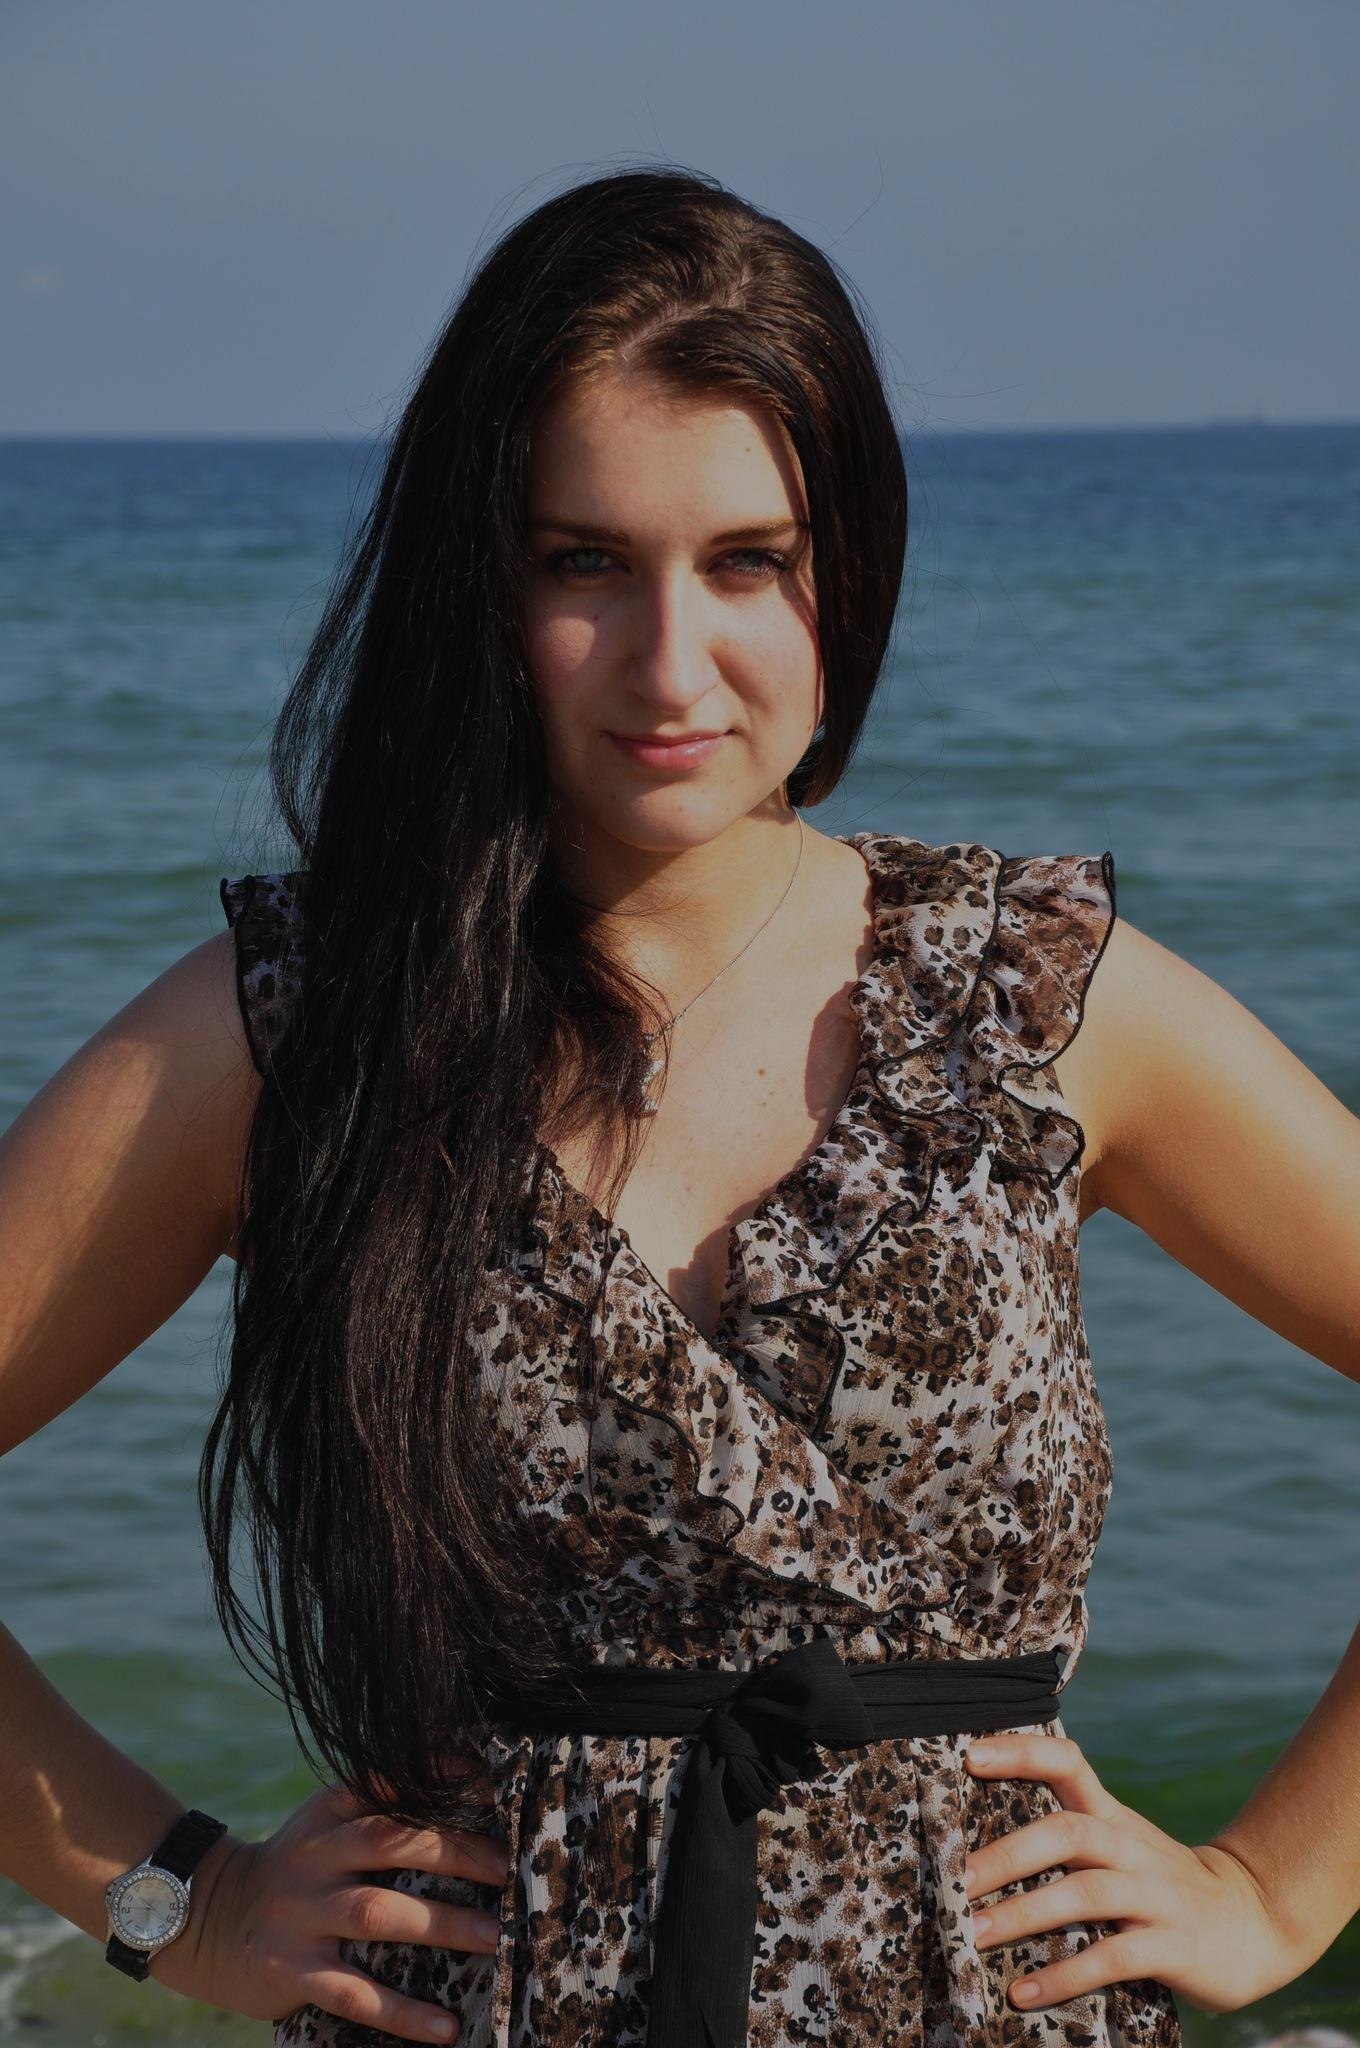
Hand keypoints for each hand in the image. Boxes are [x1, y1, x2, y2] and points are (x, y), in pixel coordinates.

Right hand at [154, 1763, 510, 2043]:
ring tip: (496, 1939)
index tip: (496, 1787)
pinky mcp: (291, 1969)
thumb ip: (383, 1801)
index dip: (442, 1780)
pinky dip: (402, 2012)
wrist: (208, 1918)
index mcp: (330, 1811)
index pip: (390, 1783)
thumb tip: (468, 1777)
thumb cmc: (297, 1867)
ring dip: (443, 1925)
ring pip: (379, 1914)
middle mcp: (316, 1855)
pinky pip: (354, 1992)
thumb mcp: (327, 1821)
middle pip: (392, 1841)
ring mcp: (301, 1913)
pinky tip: (445, 2027)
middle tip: (509, 1870)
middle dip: (457, 1852)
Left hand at [961, 1731, 1305, 2013]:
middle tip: (954, 1879)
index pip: (1067, 1764)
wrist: (1254, 1919)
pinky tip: (1023, 1993)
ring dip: (1023, 1914)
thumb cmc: (1160, 1883)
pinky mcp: (1171, 1947)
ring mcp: (1153, 1896)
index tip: (969, 1755)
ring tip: (972, 1935)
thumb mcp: (1121, 1844)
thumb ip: (1068, 1833)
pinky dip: (1064, 1975)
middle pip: (1066, 1833)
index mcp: (1113, 1817)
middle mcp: (1130, 1848)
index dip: (1020, 1753)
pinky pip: (1112, 1958)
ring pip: (1083, 1893)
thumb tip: (977, 1843)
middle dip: (1006, 1855)